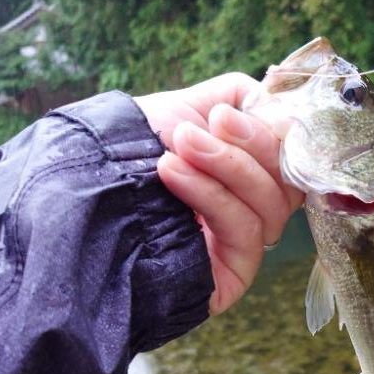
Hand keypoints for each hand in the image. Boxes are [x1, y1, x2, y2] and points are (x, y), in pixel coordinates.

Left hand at [135, 74, 301, 314]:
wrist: (82, 194)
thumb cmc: (132, 152)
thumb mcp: (186, 109)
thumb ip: (240, 100)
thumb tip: (279, 106)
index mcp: (251, 171)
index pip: (292, 156)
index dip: (275, 132)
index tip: (227, 114)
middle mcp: (254, 208)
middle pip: (289, 181)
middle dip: (251, 145)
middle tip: (205, 126)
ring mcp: (246, 243)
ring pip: (272, 204)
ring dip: (227, 167)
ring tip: (179, 148)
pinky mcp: (235, 272)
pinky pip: (247, 231)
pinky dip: (213, 195)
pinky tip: (174, 174)